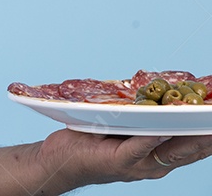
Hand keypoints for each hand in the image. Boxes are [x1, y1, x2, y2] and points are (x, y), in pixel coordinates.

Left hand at [36, 127, 211, 190]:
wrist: (61, 161)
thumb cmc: (92, 141)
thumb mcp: (124, 128)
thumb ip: (142, 117)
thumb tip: (159, 93)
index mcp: (160, 156)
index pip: (193, 145)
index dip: (209, 133)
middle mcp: (155, 164)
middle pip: (190, 149)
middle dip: (207, 134)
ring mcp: (139, 165)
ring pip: (171, 150)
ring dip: (187, 135)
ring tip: (203, 121)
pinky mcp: (119, 161)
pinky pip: (138, 148)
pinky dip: (150, 138)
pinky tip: (160, 129)